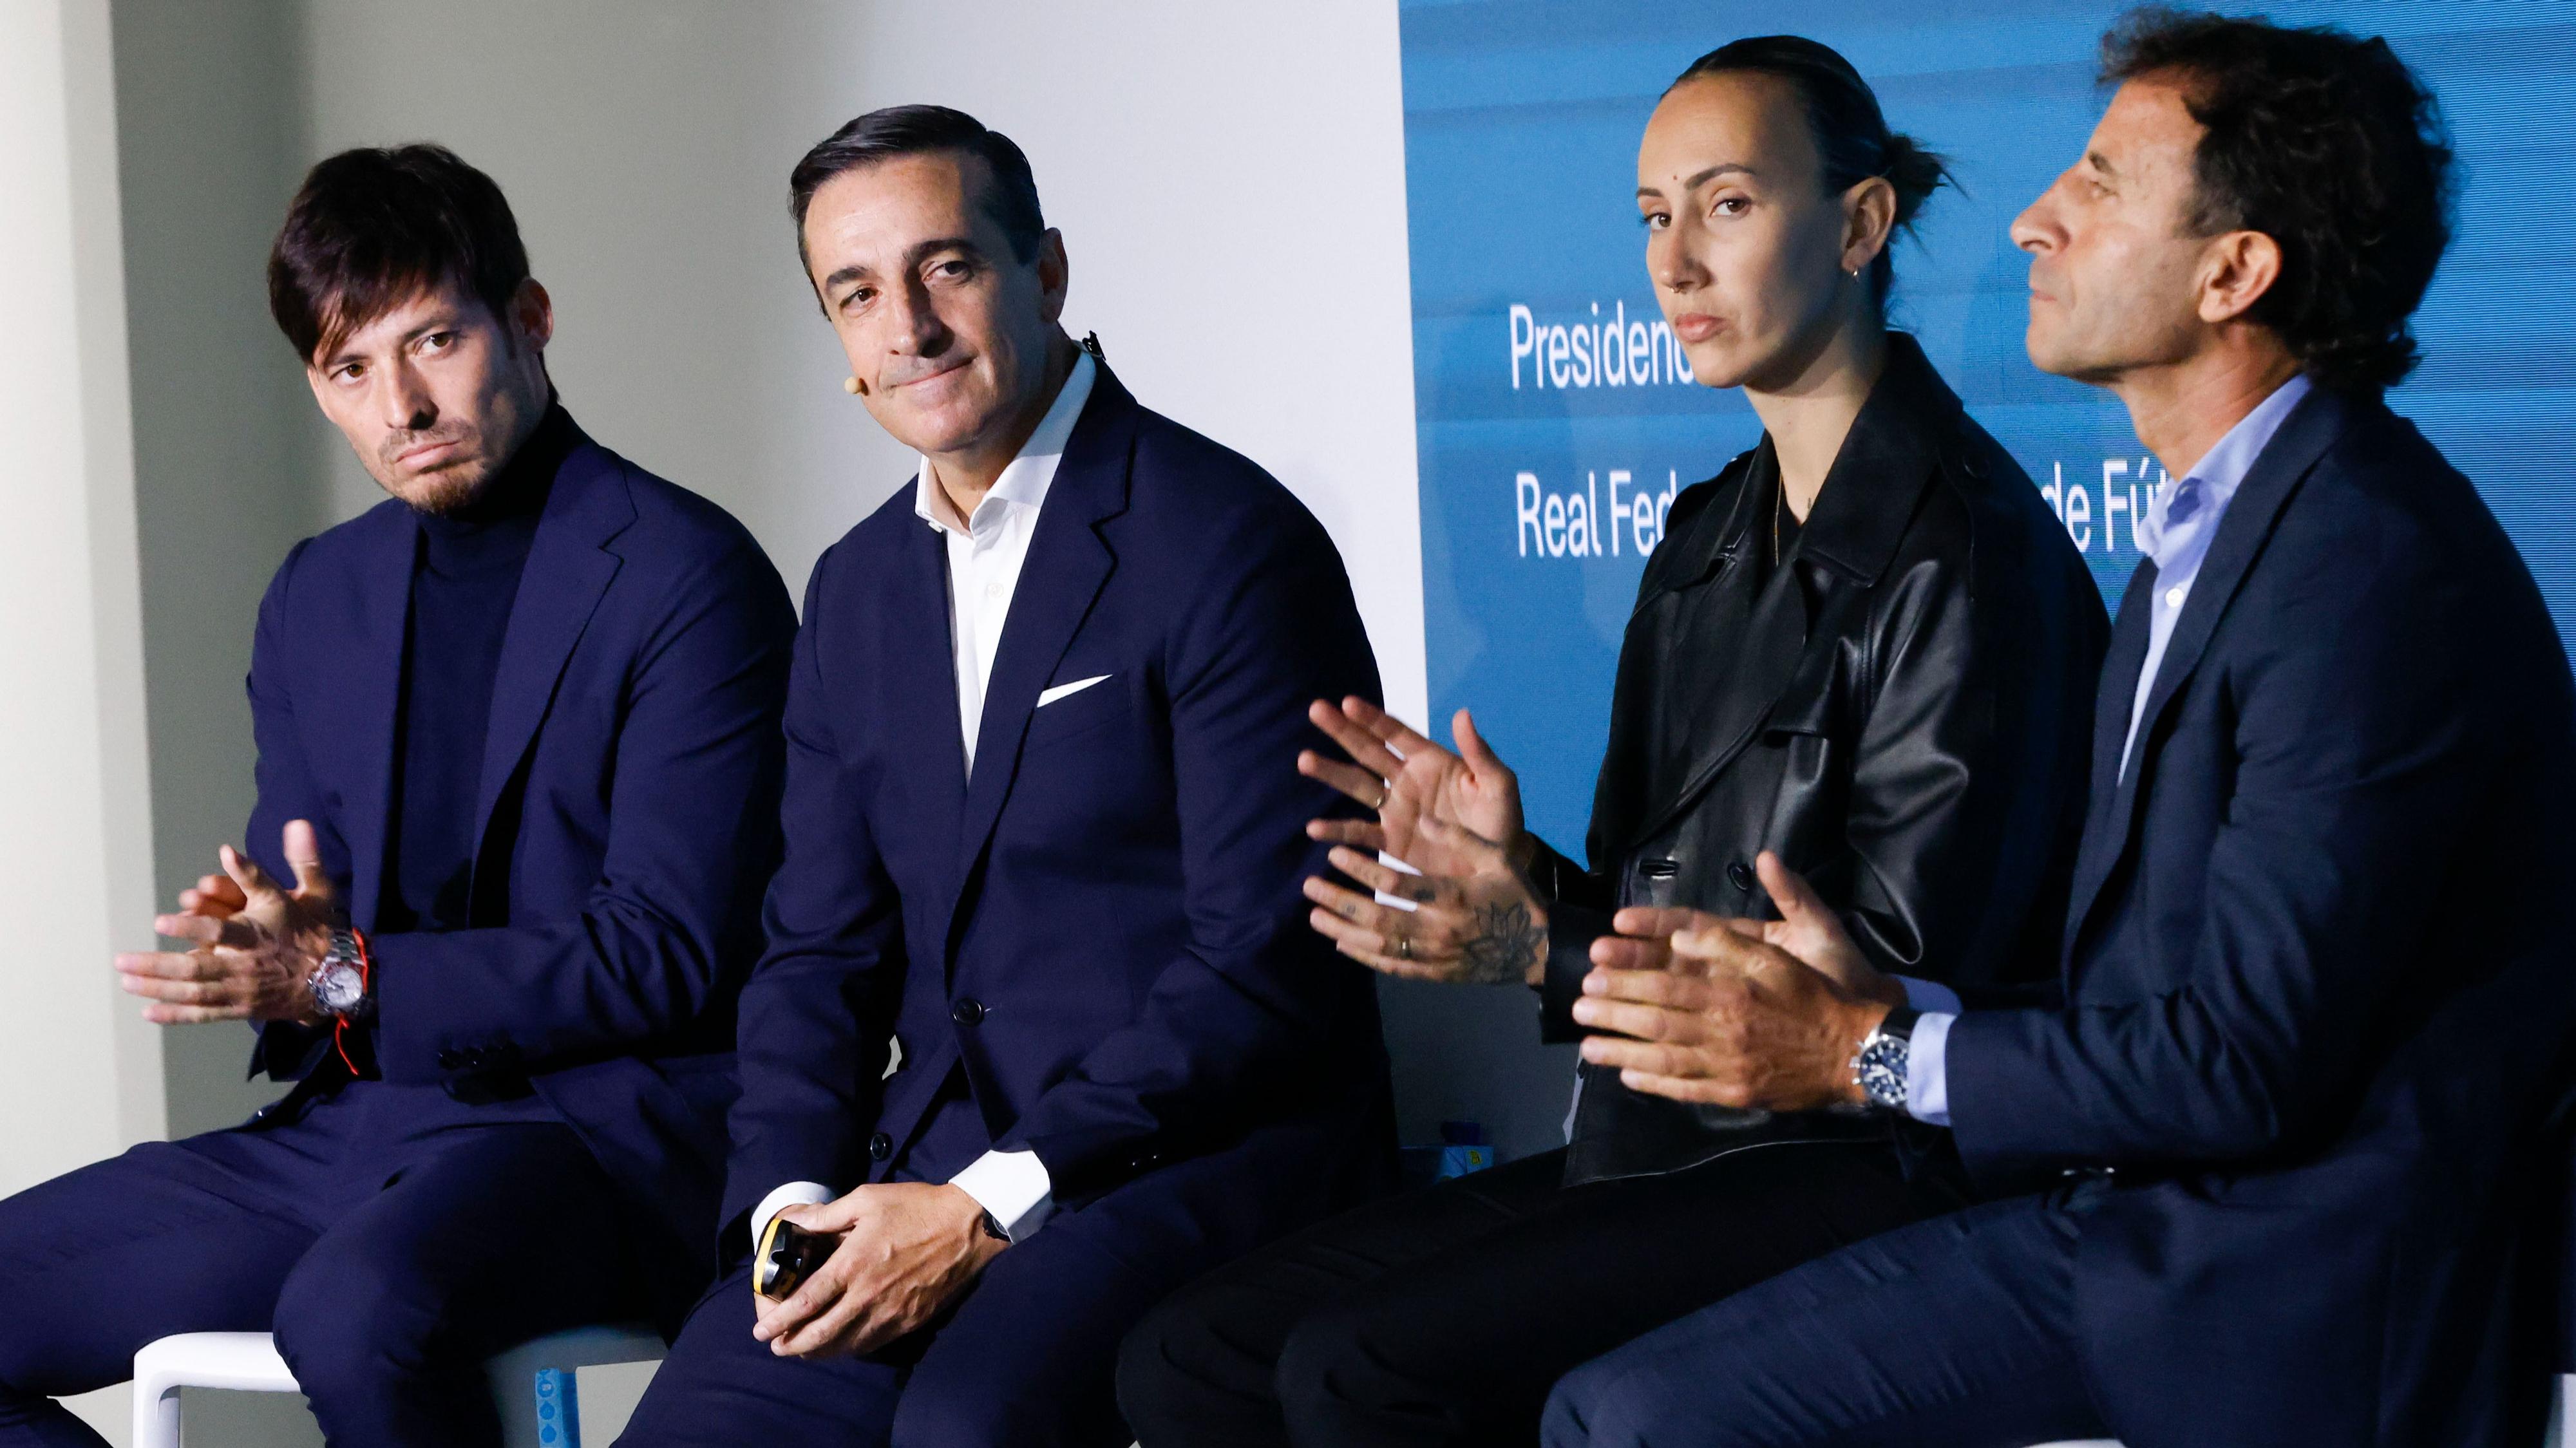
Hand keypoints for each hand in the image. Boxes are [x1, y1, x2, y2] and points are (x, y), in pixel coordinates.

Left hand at [114, 820, 336, 1024]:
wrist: (340, 979)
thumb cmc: (319, 931)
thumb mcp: (315, 891)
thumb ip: (301, 859)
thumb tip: (295, 825)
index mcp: (259, 933)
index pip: (221, 930)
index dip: (190, 927)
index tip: (160, 921)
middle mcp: (247, 965)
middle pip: (196, 968)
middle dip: (155, 965)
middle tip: (121, 960)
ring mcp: (243, 990)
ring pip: (194, 993)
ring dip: (157, 988)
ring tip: (126, 981)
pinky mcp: (242, 1008)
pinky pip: (205, 1015)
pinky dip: (176, 1015)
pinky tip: (149, 1012)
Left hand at [750, 1183, 1004, 1358]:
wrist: (968, 1227)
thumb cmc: (917, 1208)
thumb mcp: (867, 1199)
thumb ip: (827, 1215)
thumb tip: (796, 1221)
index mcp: (852, 1266)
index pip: (805, 1304)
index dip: (778, 1322)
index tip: (761, 1331)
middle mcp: (867, 1297)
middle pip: (820, 1335)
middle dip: (793, 1346)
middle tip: (777, 1346)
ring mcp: (889, 1314)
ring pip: (845, 1346)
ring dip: (819, 1352)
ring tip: (803, 1350)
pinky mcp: (908, 1321)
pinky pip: (871, 1344)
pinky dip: (849, 1349)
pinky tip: (841, 1344)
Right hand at [1300, 699, 1529, 873]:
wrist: (1499, 865)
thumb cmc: (1502, 819)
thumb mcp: (1498, 785)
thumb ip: (1480, 753)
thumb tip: (1463, 713)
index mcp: (1431, 761)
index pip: (1396, 734)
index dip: (1372, 718)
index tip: (1346, 701)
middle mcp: (1407, 781)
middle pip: (1368, 751)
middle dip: (1342, 731)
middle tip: (1315, 710)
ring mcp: (1396, 811)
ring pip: (1357, 787)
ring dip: (1331, 773)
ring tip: (1304, 760)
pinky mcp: (1391, 842)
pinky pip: (1360, 835)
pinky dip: (1337, 831)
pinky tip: (1314, 829)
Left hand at [1305, 813, 1547, 985]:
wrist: (1536, 948)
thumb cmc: (1515, 894)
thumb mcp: (1496, 857)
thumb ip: (1459, 838)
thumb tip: (1423, 817)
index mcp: (1453, 898)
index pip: (1396, 885)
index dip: (1361, 869)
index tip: (1334, 854)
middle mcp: (1440, 931)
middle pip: (1378, 919)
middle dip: (1340, 902)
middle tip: (1310, 887)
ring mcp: (1436, 956)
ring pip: (1379, 946)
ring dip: (1343, 931)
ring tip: (1313, 916)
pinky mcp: (1435, 974)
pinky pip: (1393, 966)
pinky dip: (1364, 956)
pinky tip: (1341, 944)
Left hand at [1572, 852, 1901, 1109]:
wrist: (1852, 1051)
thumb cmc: (1811, 996)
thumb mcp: (1774, 956)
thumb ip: (1725, 944)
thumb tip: (1679, 938)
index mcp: (1729, 993)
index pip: (1664, 987)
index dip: (1624, 984)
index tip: (1593, 979)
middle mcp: (1723, 1031)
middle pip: (1655, 1023)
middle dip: (1612, 1016)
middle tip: (1578, 1010)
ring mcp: (1727, 1066)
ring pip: (1663, 1060)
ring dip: (1621, 1053)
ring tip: (1587, 1048)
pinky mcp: (1735, 1093)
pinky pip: (1686, 1090)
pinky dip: (1654, 1084)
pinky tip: (1628, 1076)